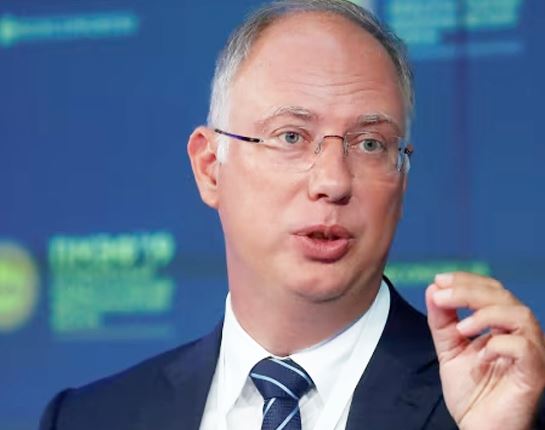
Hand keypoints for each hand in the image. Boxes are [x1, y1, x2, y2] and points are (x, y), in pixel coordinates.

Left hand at [426, 272, 544, 429]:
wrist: (479, 428)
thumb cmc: (471, 392)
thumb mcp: (449, 348)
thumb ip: (441, 320)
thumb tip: (433, 289)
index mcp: (501, 325)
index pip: (490, 289)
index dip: (466, 280)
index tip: (439, 280)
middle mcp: (519, 333)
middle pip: (502, 295)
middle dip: (468, 291)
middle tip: (441, 296)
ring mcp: (530, 352)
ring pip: (519, 314)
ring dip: (484, 313)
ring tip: (461, 328)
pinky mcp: (534, 373)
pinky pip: (524, 348)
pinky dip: (499, 344)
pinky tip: (481, 354)